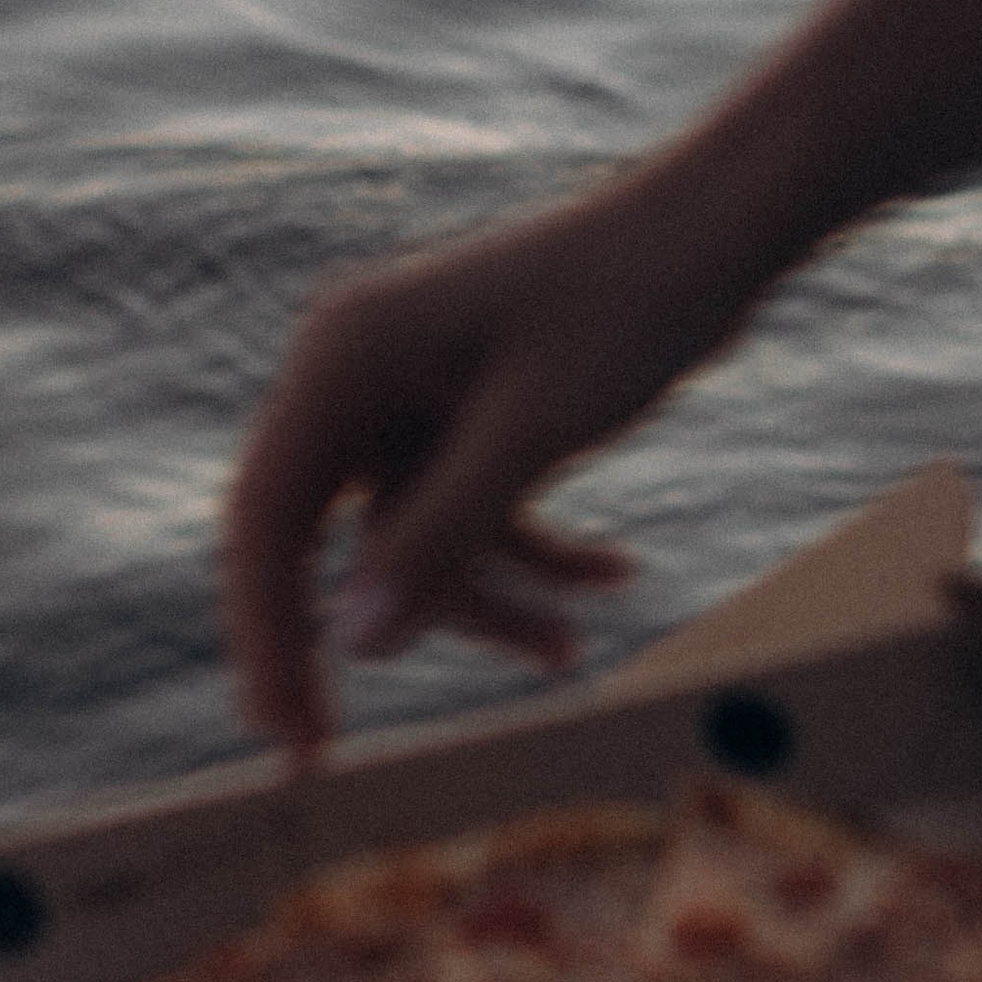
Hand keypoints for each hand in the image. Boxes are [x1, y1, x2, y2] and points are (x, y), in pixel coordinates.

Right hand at [223, 169, 759, 753]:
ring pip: (412, 538)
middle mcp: (358, 377)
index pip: (265, 521)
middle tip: (334, 753)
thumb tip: (355, 646)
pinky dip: (532, 552)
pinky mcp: (470, 412)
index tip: (285, 733)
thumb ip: (440, 536)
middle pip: (321, 539)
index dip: (263, 633)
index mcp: (341, 360)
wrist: (717, 228)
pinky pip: (471, 510)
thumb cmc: (626, 302)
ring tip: (572, 649)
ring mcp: (414, 396)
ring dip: (486, 599)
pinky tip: (614, 574)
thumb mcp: (533, 430)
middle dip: (359, 635)